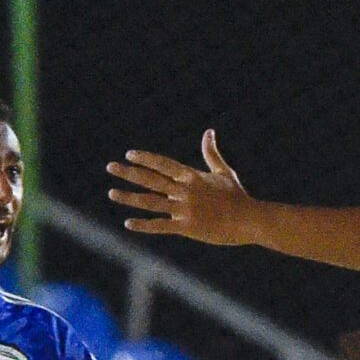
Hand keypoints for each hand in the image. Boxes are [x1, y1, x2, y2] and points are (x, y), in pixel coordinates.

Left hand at [107, 130, 256, 244]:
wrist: (249, 220)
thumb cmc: (237, 196)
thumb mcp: (223, 172)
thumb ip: (211, 153)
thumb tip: (209, 131)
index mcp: (191, 176)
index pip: (163, 164)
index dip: (145, 158)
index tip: (129, 155)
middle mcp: (184, 190)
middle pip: (150, 179)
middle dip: (128, 173)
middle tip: (110, 167)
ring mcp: (184, 209)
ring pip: (150, 201)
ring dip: (129, 197)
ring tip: (112, 193)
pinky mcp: (186, 227)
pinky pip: (160, 226)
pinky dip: (144, 225)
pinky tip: (128, 223)